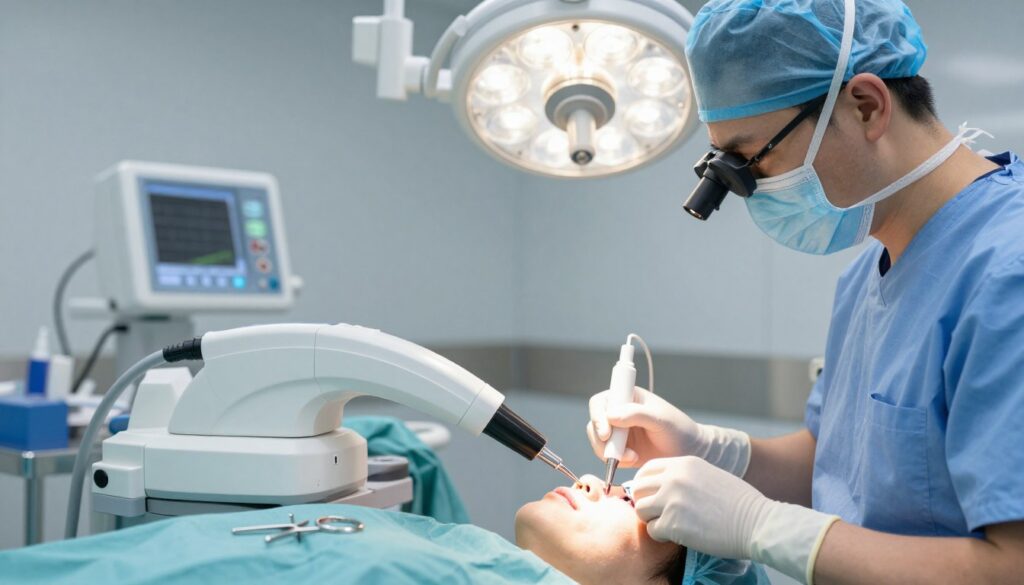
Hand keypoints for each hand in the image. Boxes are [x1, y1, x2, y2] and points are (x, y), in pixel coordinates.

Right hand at [586, 387, 750, 473]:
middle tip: (616, 453)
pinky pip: (606, 456)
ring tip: (632, 457)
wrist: (689, 451)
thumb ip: (636, 414)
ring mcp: (618, 432)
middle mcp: (618, 413)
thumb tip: (610, 416)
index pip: (600, 402)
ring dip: (609, 452)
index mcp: (626, 397)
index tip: (606, 432)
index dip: (597, 416)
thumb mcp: (660, 419)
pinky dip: (615, 461)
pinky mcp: (620, 450)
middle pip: (594, 423)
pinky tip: (633, 461)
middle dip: (602, 440)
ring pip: (597, 441)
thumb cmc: (678, 429)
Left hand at [632, 456, 838, 583]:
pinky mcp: (673, 524)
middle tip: (659, 513)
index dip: (645, 484)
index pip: (646, 469)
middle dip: (646, 502)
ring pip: (640, 509)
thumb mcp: (709, 474)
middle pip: (638, 488)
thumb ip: (684, 476)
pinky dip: (661, 535)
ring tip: (669, 524)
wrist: (756, 523)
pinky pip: (652, 530)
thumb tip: (661, 485)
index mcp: (683, 464)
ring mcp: (672, 500)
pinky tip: (677, 535)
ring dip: (652, 519)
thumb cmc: (738, 502)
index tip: (652, 496)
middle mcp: (674, 478)